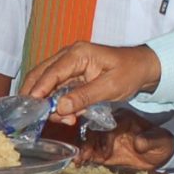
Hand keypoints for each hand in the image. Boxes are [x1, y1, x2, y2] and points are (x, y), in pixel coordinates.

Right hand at [20, 42, 161, 121]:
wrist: (142, 68)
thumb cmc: (130, 72)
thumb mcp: (111, 87)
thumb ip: (85, 96)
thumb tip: (60, 108)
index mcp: (78, 54)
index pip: (51, 72)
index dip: (39, 90)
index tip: (31, 107)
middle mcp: (69, 56)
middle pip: (41, 75)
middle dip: (36, 97)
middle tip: (38, 116)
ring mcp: (68, 66)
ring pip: (47, 84)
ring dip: (49, 104)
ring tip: (65, 120)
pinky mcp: (71, 76)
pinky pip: (57, 90)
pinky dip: (58, 104)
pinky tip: (68, 115)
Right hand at [73, 118, 173, 170]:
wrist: (160, 153)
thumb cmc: (161, 143)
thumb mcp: (159, 140)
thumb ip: (149, 140)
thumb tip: (139, 143)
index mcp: (122, 119)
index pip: (106, 123)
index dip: (99, 133)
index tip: (94, 141)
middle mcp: (110, 126)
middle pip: (93, 131)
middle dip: (85, 141)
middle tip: (79, 152)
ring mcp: (106, 138)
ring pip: (89, 142)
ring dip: (82, 150)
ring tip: (76, 159)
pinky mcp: (104, 151)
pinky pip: (92, 152)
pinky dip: (84, 157)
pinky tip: (77, 162)